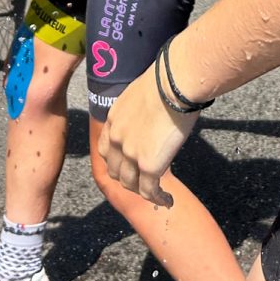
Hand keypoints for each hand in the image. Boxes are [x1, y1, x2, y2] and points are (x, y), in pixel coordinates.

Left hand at [97, 66, 198, 207]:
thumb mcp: (143, 92)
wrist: (174, 84)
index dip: (116, 161)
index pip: (105, 149)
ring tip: (157, 193)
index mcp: (113, 119)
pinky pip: (149, 191)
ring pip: (130, 184)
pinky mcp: (148, 165)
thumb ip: (142, 107)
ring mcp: (130, 154)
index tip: (130, 165)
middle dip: (128, 179)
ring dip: (143, 191)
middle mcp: (116, 138)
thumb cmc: (167, 80)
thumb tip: (157, 108)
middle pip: (115, 171)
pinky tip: (167, 200)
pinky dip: (158, 199)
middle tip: (144, 182)